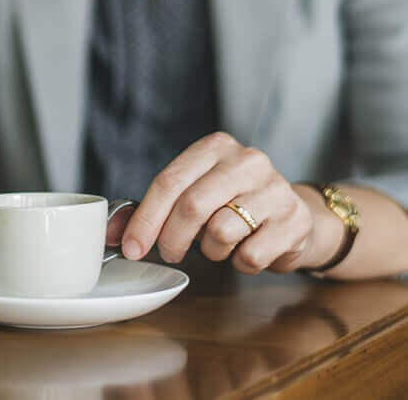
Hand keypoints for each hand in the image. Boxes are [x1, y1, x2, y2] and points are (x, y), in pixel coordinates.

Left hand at [121, 132, 320, 273]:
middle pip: (192, 206)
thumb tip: (113, 233)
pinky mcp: (295, 220)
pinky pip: (250, 255)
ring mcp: (275, 188)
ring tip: (219, 243)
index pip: (169, 181)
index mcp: (216, 146)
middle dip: (171, 239)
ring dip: (211, 250)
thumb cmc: (232, 203)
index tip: (131, 247)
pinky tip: (246, 249)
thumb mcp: (194, 194)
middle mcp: (247, 160)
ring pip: (221, 232)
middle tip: (169, 252)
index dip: (145, 218)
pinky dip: (240, 263)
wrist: (293, 214)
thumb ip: (153, 210)